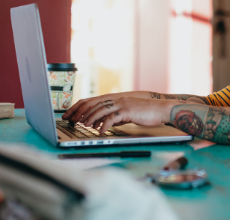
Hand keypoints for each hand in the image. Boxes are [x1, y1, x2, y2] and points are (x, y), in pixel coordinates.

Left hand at [62, 94, 176, 133]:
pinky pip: (112, 118)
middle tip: (71, 121)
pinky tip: (101, 131)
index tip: (69, 114)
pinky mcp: (127, 110)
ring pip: (100, 110)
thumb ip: (113, 116)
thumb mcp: (125, 113)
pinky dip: (104, 125)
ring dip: (90, 118)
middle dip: (80, 112)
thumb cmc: (144, 112)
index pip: (90, 100)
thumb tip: (100, 124)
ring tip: (84, 126)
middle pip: (92, 103)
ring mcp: (121, 104)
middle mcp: (115, 99)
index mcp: (113, 98)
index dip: (78, 107)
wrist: (160, 109)